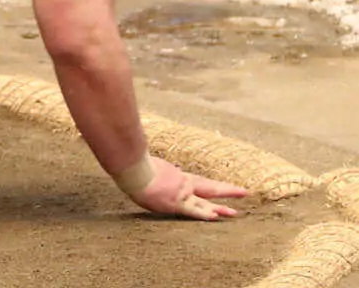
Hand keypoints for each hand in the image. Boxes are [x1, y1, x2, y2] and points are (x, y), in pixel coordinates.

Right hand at [128, 157, 247, 220]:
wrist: (132, 168)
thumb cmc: (134, 164)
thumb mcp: (149, 163)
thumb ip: (156, 165)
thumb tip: (152, 158)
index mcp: (177, 175)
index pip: (198, 181)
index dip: (211, 185)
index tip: (222, 187)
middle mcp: (182, 183)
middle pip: (209, 187)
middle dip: (226, 190)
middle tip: (244, 191)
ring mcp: (180, 193)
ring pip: (205, 202)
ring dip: (221, 208)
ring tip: (236, 213)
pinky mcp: (175, 202)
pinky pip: (193, 211)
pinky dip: (205, 214)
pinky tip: (217, 217)